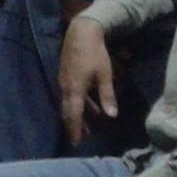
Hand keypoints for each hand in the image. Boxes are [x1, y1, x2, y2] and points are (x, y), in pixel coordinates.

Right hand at [57, 16, 116, 144]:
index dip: (75, 130)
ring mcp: (64, 82)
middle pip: (67, 112)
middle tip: (80, 139)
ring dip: (77, 115)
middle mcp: (66, 88)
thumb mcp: (105, 75)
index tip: (76, 143)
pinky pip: (69, 95)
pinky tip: (89, 106)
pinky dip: (77, 105)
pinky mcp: (65, 76)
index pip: (73, 115)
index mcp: (75, 90)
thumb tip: (111, 116)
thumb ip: (107, 96)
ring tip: (86, 126)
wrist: (81, 33)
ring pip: (68, 104)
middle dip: (74, 126)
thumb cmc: (95, 54)